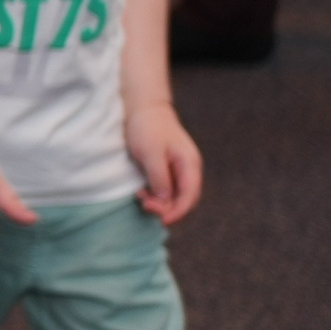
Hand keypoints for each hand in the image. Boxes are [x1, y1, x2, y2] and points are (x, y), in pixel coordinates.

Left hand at [125, 99, 202, 224]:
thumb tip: (165, 199)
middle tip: (144, 205)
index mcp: (189, 164)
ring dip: (158, 202)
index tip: (162, 220)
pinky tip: (141, 192)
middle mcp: (187, 170)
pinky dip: (154, 194)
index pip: (190, 195)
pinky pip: (164, 189)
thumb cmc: (148, 128)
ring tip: (140, 196)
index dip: (178, 211)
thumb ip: (159, 176)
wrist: (143, 110)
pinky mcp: (166, 170)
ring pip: (173, 196)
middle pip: (183, 199)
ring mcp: (177, 170)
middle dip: (166, 207)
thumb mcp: (151, 153)